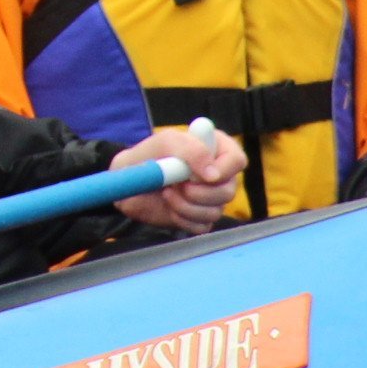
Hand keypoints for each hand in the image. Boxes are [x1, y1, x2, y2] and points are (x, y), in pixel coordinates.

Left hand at [112, 126, 243, 234]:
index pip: (237, 160)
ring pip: (215, 211)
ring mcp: (211, 198)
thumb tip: (212, 175)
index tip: (203, 177)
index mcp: (216, 149)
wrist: (129, 179)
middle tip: (176, 184)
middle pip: (229, 191)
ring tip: (167, 192)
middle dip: (199, 192)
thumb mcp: (167, 142)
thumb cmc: (149, 154)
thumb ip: (191, 151)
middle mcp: (219, 174)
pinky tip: (170, 206)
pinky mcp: (199, 217)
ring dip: (186, 205)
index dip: (224, 170)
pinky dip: (182, 218)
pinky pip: (202, 226)